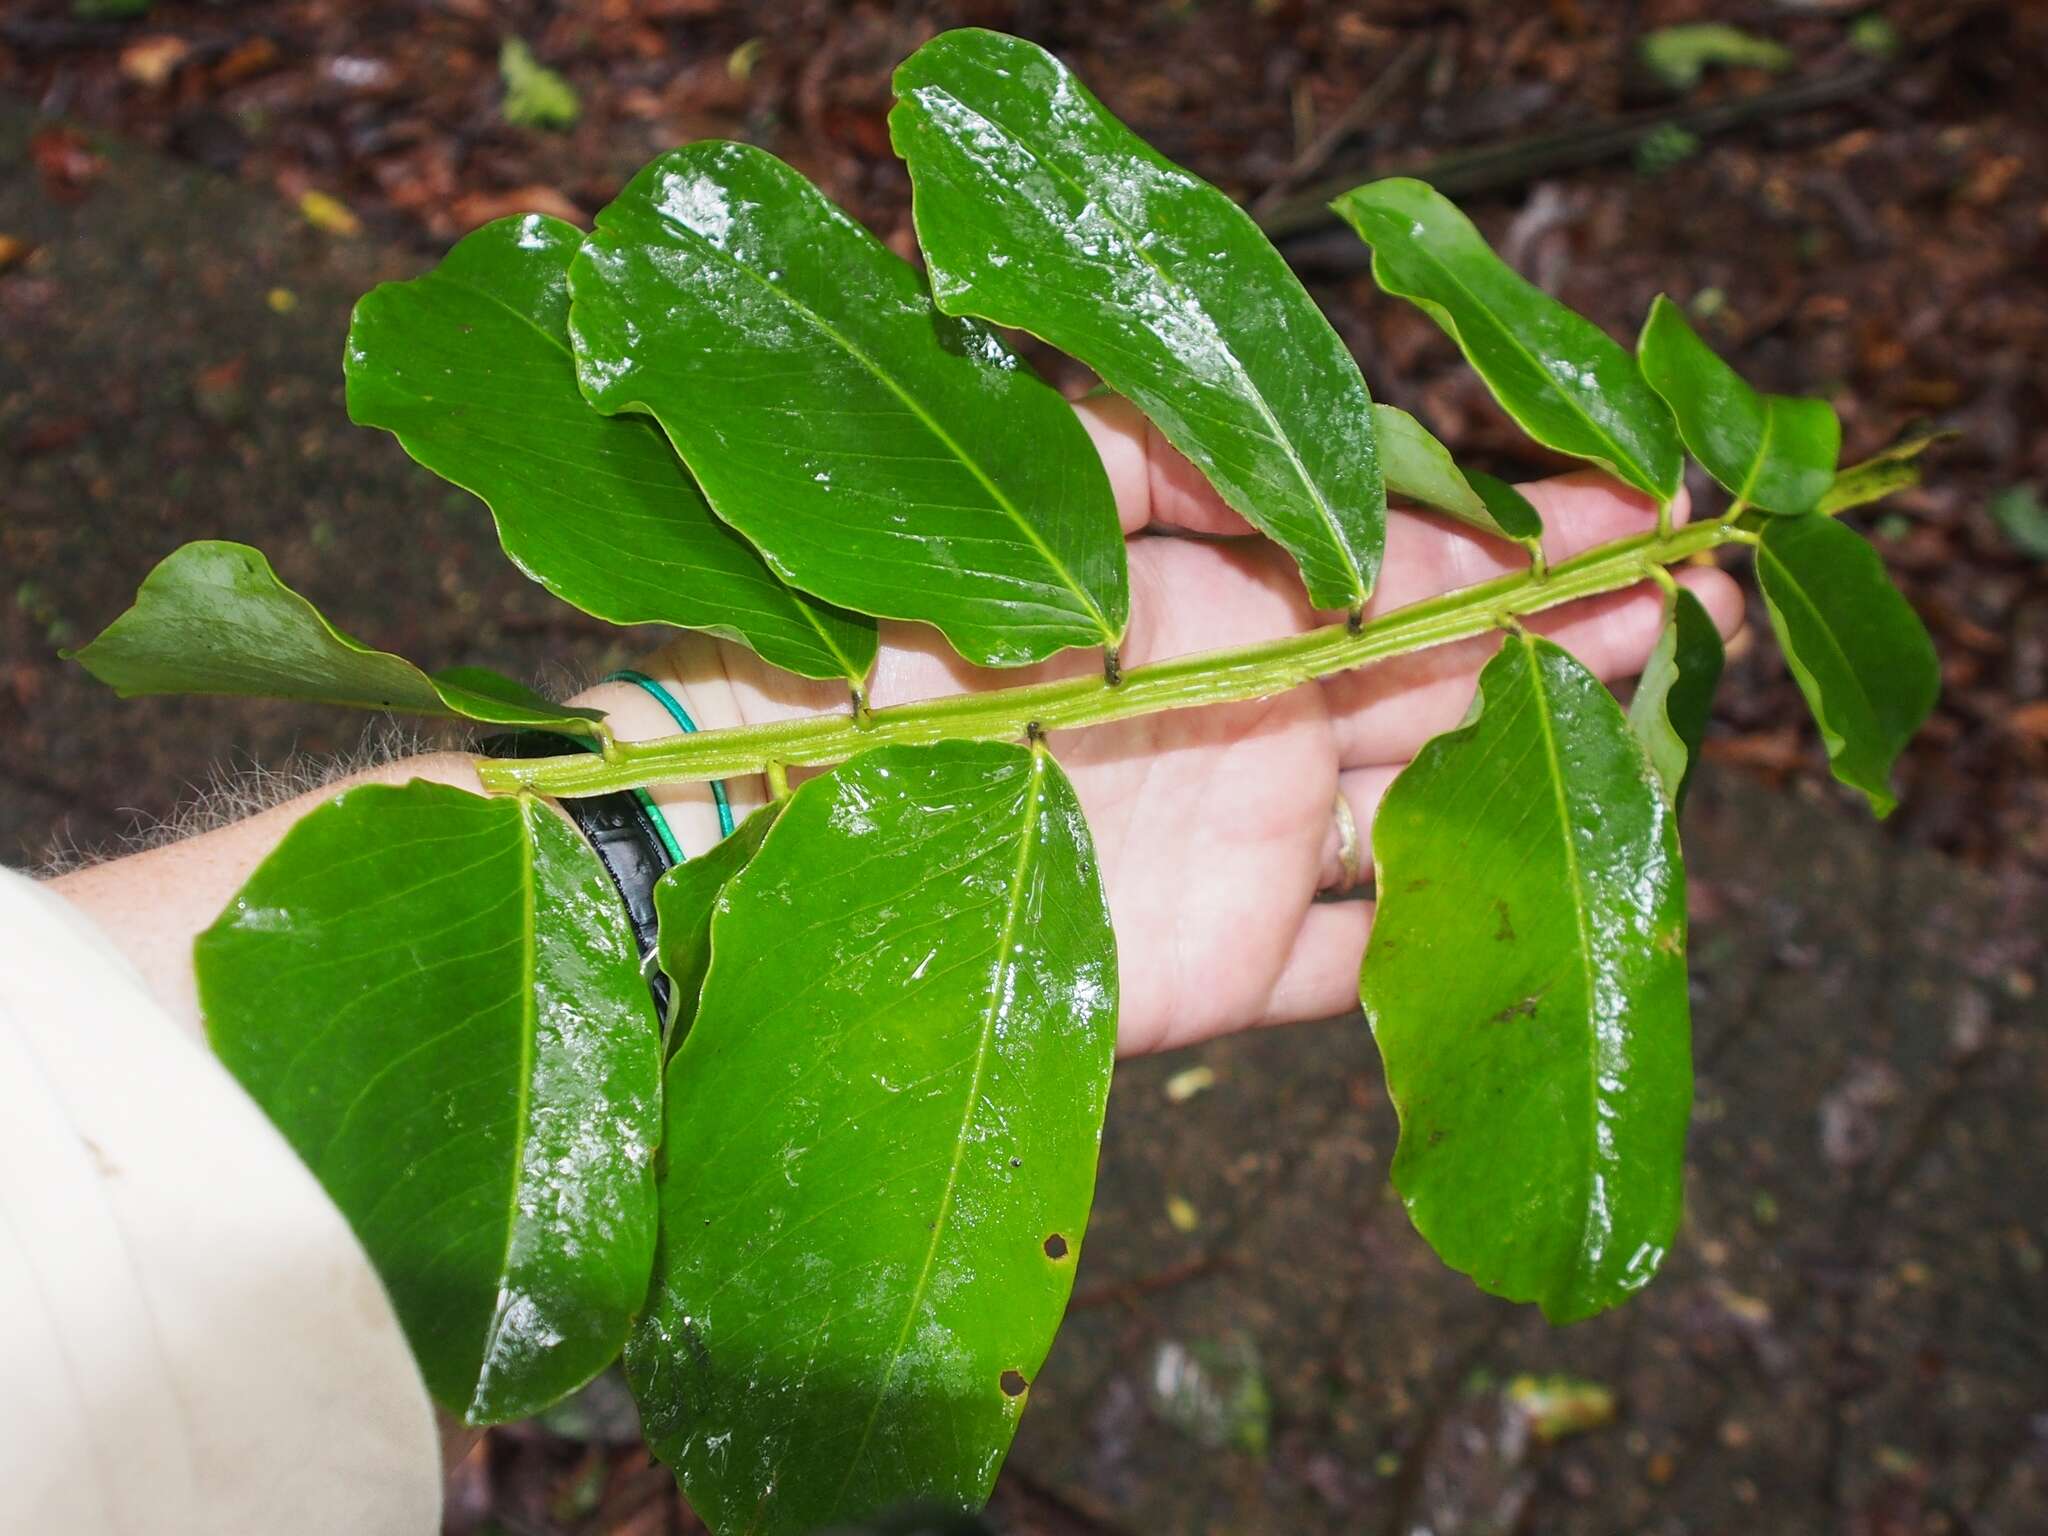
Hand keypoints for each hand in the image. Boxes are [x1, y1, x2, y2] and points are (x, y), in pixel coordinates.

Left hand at [654, 396, 1743, 1056]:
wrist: (761, 820)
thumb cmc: (886, 635)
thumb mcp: (1029, 496)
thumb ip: (1161, 444)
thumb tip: (1327, 445)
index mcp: (1217, 606)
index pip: (1401, 567)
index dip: (1525, 535)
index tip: (1645, 502)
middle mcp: (1248, 718)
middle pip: (1444, 680)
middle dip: (1571, 629)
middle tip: (1696, 589)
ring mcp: (1244, 846)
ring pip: (1435, 807)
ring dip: (1546, 763)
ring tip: (1660, 700)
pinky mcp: (1221, 968)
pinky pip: (1365, 963)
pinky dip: (1455, 939)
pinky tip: (1558, 888)